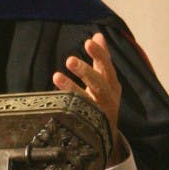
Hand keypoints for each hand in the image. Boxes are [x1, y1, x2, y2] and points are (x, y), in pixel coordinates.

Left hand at [52, 32, 126, 165]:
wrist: (107, 134)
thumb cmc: (103, 99)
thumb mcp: (104, 79)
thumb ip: (101, 59)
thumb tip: (98, 35)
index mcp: (112, 84)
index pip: (107, 67)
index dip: (99, 55)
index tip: (88, 42)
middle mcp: (109, 98)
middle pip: (99, 83)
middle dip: (86, 71)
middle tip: (70, 60)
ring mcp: (100, 114)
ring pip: (87, 100)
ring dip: (72, 87)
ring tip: (56, 76)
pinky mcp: (90, 126)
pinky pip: (77, 115)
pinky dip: (68, 106)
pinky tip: (56, 99)